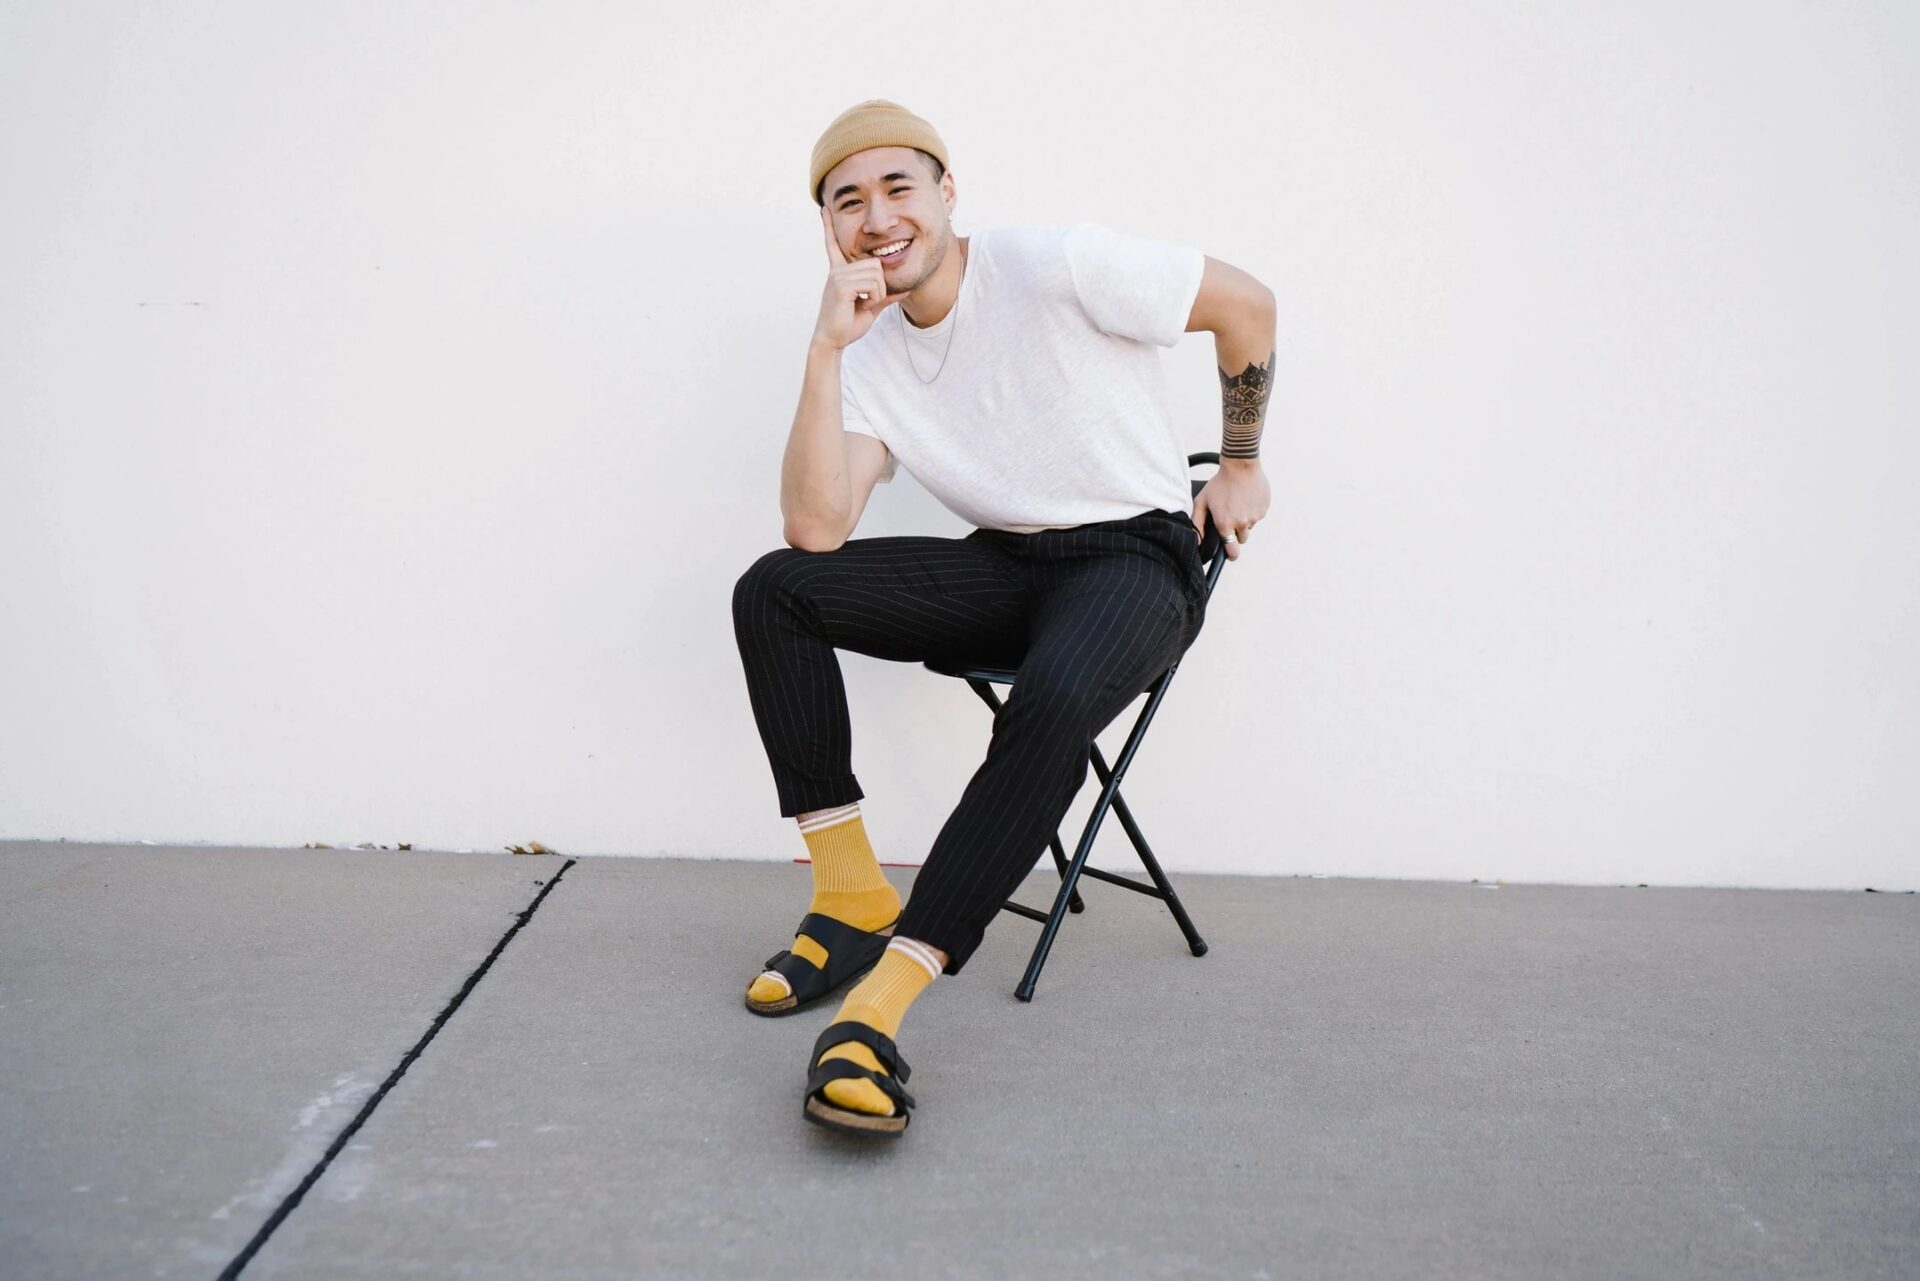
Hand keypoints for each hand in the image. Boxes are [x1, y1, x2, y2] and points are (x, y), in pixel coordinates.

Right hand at [813, 205, 911, 350]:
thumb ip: (885, 296)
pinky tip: (862, 305)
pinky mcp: (842, 285)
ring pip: (876, 274)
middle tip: (867, 301)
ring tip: (863, 304)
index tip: (823, 209)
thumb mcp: (871, 307)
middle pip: (875, 263)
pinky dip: (874, 298)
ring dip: (877, 294)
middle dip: (880, 286)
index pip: (833, 245)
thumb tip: (905, 289)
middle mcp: (837, 270)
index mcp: (840, 271)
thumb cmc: (848, 324)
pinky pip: (872, 284)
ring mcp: (838, 276)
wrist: (832, 340)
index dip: (829, 227)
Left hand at [1192, 459, 1269, 561]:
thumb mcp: (1201, 502)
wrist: (1240, 466)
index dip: (1231, 555)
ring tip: (1238, 503)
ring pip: (1250, 526)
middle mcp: (1242, 523)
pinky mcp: (1264, 508)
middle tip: (1231, 516)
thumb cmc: (1219, 483)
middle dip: (1236, 532)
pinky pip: (1258, 515)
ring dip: (1244, 520)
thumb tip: (1197, 541)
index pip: (1232, 551)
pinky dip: (1253, 510)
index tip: (1230, 554)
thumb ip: (1196, 523)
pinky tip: (1246, 498)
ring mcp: (1255, 516)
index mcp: (1226, 525)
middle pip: (1241, 539)